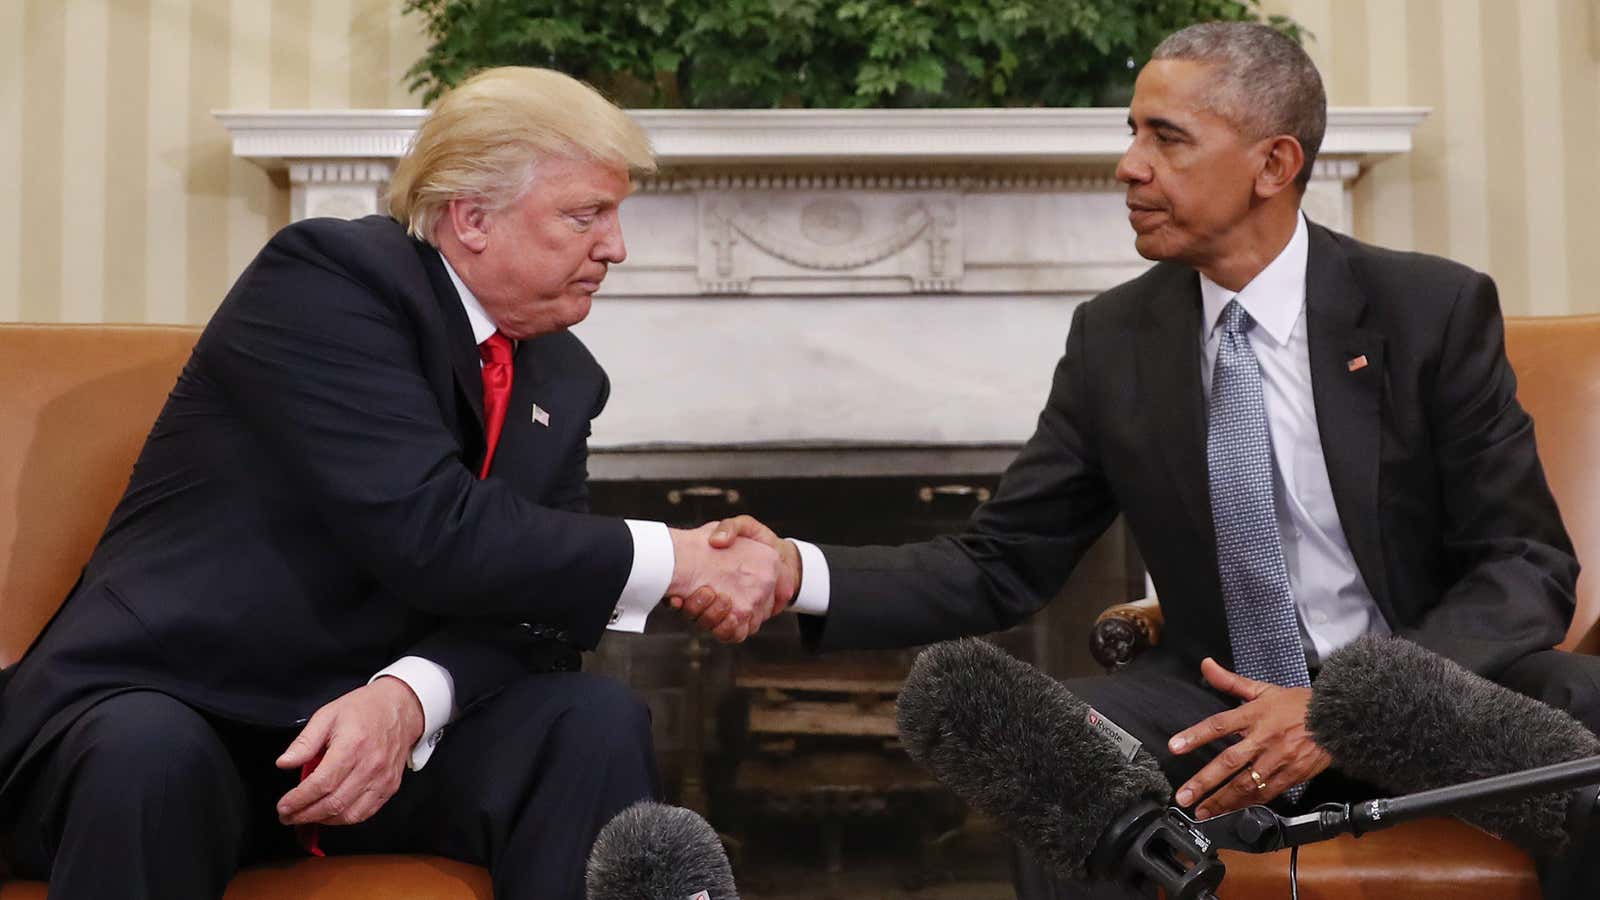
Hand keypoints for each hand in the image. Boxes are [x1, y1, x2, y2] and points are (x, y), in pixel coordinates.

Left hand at [275, 676, 424, 825]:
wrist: (401, 709)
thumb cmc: (365, 710)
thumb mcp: (327, 716)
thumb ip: (304, 742)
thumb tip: (284, 763)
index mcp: (352, 746)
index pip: (321, 784)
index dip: (298, 800)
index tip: (283, 806)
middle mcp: (370, 766)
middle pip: (333, 803)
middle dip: (304, 815)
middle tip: (288, 815)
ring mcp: (382, 779)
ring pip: (349, 814)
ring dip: (323, 820)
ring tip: (306, 815)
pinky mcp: (390, 787)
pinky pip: (365, 813)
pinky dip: (344, 818)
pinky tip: (330, 813)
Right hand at [666, 523, 780, 642]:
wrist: (781, 559)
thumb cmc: (756, 541)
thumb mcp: (743, 527)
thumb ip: (729, 528)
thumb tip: (716, 542)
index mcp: (698, 575)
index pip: (676, 593)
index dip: (671, 599)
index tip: (675, 597)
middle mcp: (707, 597)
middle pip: (689, 613)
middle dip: (694, 607)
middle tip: (708, 592)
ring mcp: (724, 611)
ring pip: (708, 625)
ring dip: (712, 618)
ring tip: (725, 600)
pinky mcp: (743, 621)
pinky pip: (732, 634)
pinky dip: (731, 630)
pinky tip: (736, 617)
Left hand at [1167, 658, 1330, 818]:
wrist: (1337, 719)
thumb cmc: (1298, 704)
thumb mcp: (1263, 689)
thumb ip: (1230, 681)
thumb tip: (1206, 665)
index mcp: (1254, 715)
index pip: (1218, 725)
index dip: (1195, 735)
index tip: (1175, 747)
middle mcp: (1263, 738)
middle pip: (1229, 761)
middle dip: (1204, 781)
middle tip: (1184, 796)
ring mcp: (1277, 759)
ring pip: (1245, 784)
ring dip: (1222, 800)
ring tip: (1203, 811)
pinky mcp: (1291, 775)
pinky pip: (1265, 793)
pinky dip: (1247, 803)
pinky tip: (1231, 810)